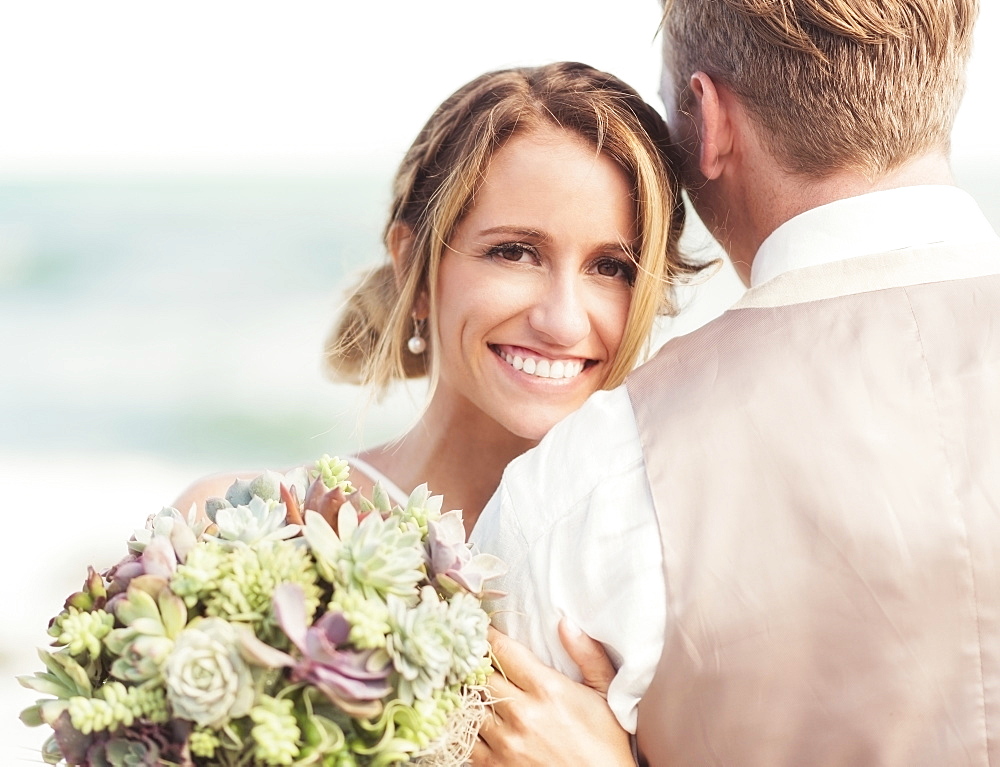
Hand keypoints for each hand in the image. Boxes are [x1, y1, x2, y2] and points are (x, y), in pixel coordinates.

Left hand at [471, 624, 633, 765]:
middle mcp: (522, 713)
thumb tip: (565, 623)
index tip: (482, 630)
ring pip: (470, 705)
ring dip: (470, 695)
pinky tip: (473, 718)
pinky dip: (466, 727)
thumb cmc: (605, 743)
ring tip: (471, 687)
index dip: (489, 637)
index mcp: (547, 689)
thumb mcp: (605, 694)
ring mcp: (506, 742)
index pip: (503, 651)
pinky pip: (466, 739)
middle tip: (474, 657)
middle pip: (480, 675)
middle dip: (477, 664)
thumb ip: (588, 655)